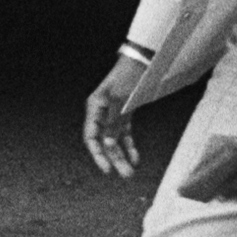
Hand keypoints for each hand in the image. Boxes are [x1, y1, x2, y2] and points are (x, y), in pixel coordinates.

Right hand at [83, 53, 146, 177]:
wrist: (144, 61)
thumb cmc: (129, 76)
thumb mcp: (121, 100)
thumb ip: (114, 123)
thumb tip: (109, 145)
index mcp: (95, 107)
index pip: (91, 136)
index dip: (97, 154)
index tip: (107, 169)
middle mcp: (101, 113)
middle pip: (104, 142)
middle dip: (114, 159)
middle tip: (125, 175)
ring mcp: (113, 114)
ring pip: (115, 140)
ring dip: (122, 156)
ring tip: (130, 172)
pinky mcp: (124, 114)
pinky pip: (124, 134)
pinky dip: (130, 146)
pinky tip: (136, 158)